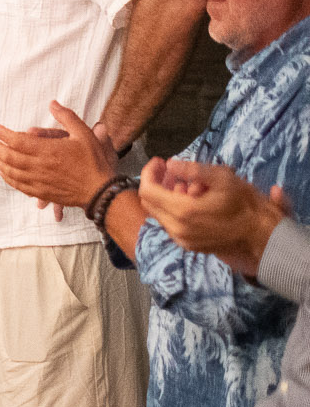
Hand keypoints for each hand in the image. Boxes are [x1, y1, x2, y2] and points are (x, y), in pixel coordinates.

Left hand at [0, 100, 118, 218]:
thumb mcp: (84, 134)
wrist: (101, 191)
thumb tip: (52, 103)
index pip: (16, 140)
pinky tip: (4, 170)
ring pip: (10, 171)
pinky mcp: (41, 192)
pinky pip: (17, 185)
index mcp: (48, 151)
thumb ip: (66, 117)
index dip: (0, 133)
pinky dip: (6, 176)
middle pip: (8, 156)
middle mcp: (39, 167)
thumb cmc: (94, 161)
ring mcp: (38, 181)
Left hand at [138, 158, 285, 278]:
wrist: (261, 236)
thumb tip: (170, 164)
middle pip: (149, 202)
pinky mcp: (188, 245)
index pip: (147, 190)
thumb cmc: (245, 204)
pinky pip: (171, 224)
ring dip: (167, 196)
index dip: (149, 172)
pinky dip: (174, 209)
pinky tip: (193, 200)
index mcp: (182, 211)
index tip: (160, 161)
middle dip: (157, 182)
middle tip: (171, 170)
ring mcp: (181, 239)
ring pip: (160, 213)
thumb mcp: (223, 179)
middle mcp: (176, 228)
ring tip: (188, 184)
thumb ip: (193, 170)